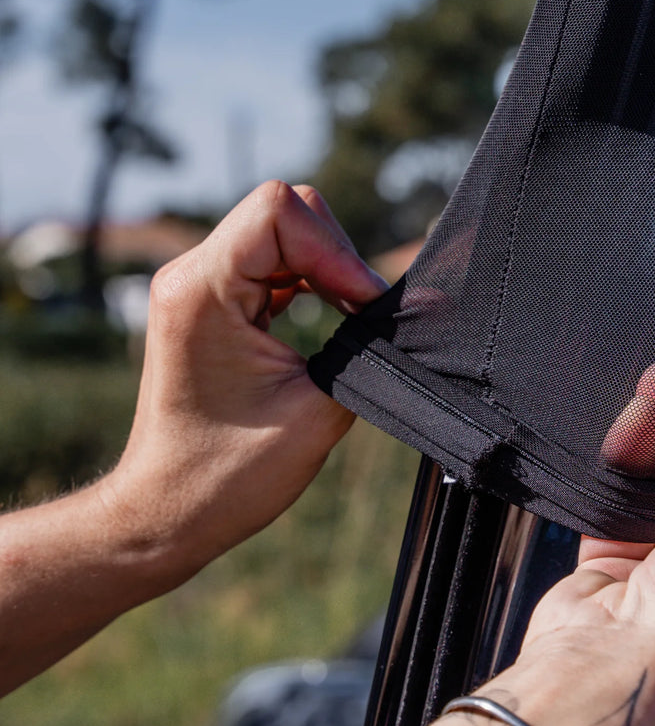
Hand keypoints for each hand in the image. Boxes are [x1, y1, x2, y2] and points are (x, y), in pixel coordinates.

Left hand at [100, 181, 385, 580]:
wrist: (166, 514)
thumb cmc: (227, 476)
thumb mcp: (319, 409)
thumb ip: (369, 351)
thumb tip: (417, 311)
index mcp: (202, 290)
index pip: (278, 211)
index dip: (336, 250)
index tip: (362, 305)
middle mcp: (190, 275)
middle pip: (284, 213)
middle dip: (337, 256)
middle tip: (365, 313)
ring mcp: (198, 285)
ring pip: (284, 232)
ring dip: (328, 268)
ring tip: (355, 316)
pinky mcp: (213, 301)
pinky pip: (274, 261)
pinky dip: (313, 280)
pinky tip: (335, 317)